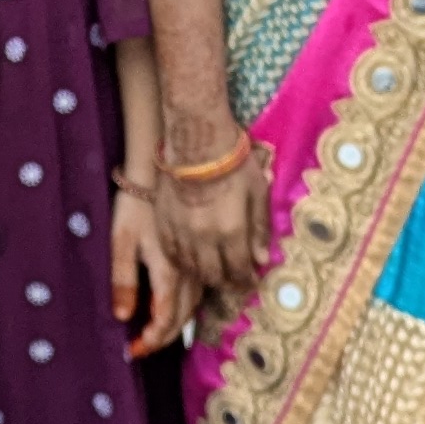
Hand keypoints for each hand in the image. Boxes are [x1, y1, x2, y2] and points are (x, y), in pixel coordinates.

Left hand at [111, 180, 190, 355]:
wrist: (161, 173)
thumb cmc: (135, 206)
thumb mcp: (121, 242)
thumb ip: (123, 280)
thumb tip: (123, 316)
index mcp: (168, 273)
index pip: (164, 319)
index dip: (151, 339)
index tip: (133, 351)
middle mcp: (189, 274)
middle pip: (181, 317)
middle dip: (162, 337)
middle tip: (142, 348)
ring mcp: (197, 264)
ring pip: (193, 306)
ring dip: (175, 325)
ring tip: (155, 335)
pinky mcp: (199, 254)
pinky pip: (198, 291)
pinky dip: (186, 308)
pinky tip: (174, 309)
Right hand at [155, 145, 272, 329]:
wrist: (196, 140)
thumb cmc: (234, 162)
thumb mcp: (258, 191)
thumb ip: (260, 228)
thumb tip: (261, 259)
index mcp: (231, 231)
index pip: (239, 270)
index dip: (246, 281)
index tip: (251, 282)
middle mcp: (204, 238)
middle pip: (214, 275)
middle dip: (226, 283)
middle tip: (233, 281)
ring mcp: (180, 232)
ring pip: (191, 268)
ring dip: (204, 275)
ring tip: (214, 273)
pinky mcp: (163, 223)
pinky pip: (171, 253)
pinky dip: (182, 263)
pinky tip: (190, 261)